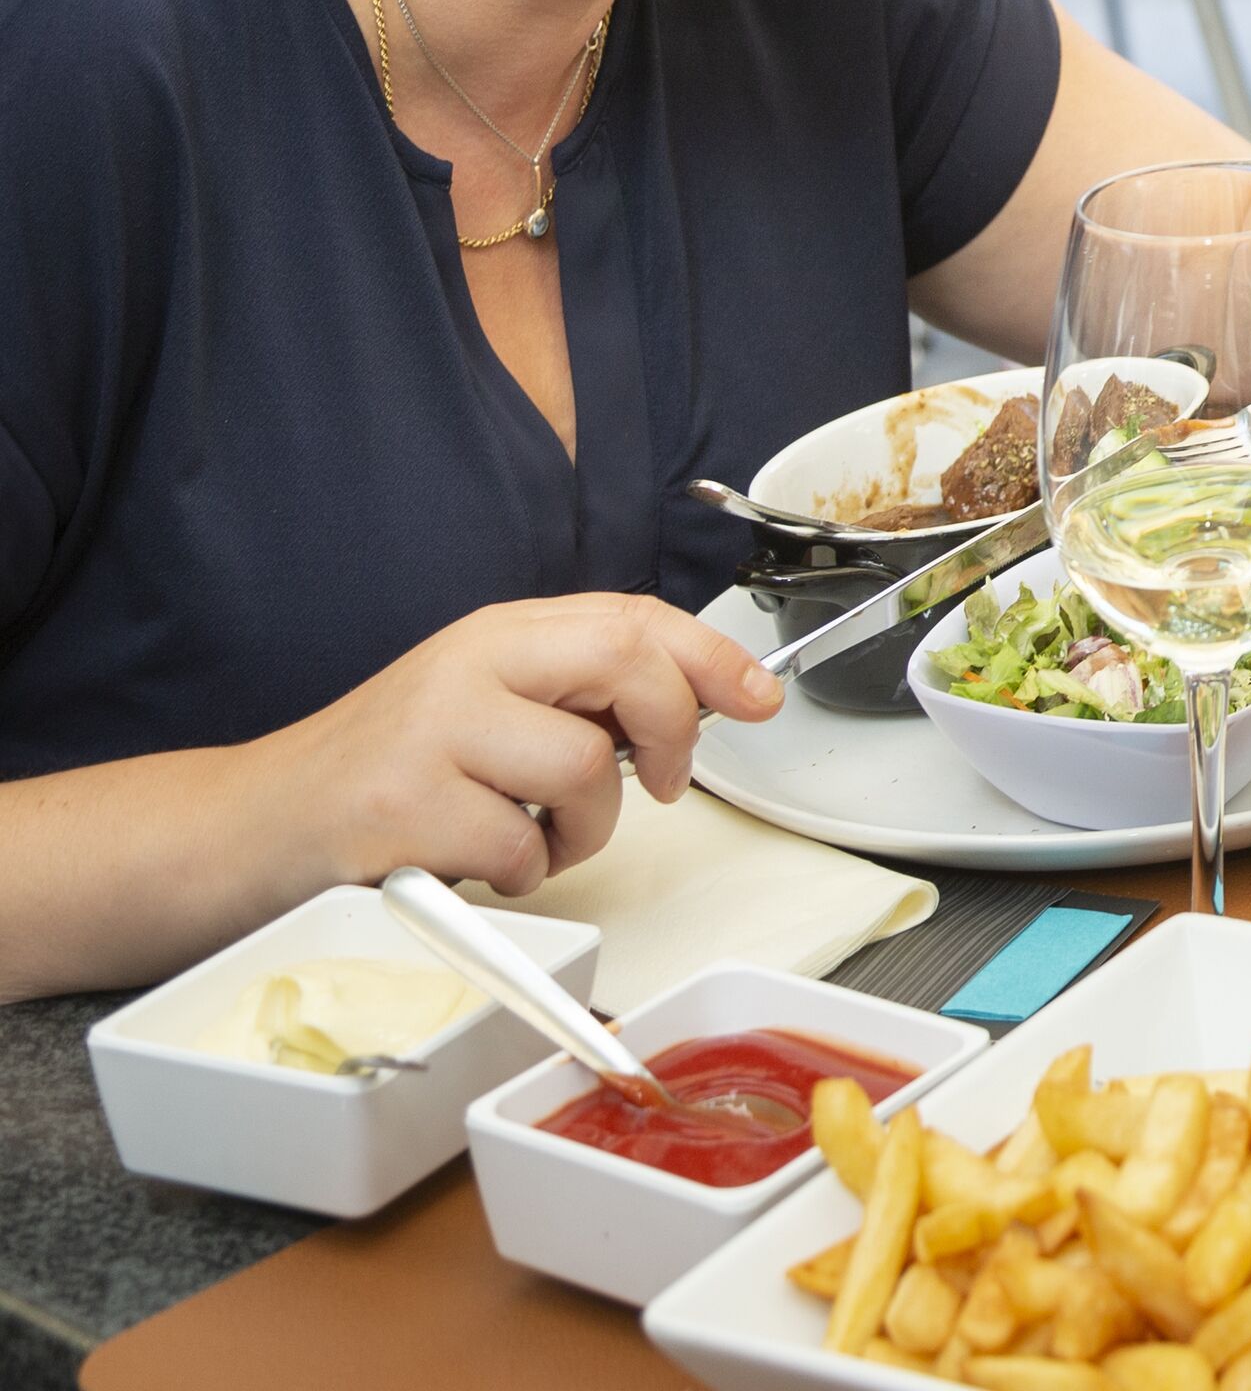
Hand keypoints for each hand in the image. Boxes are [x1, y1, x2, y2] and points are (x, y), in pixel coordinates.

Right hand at [254, 596, 784, 898]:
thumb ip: (575, 696)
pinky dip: (520, 875)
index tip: (760, 698)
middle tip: (660, 784)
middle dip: (674, 732)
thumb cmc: (382, 776)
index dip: (713, 657)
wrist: (250, 829)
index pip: (633, 616)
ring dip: (584, 829)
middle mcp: (466, 666)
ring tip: (533, 839)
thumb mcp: (483, 707)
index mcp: (497, 635)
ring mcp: (432, 733)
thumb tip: (700, 704)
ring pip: (584, 771)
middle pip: (627, 664)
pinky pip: (520, 848)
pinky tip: (476, 866)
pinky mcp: (404, 807)